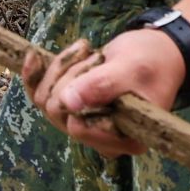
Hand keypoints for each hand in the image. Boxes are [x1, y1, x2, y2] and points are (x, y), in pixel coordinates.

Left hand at [22, 28, 187, 157]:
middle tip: (94, 54)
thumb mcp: (131, 69)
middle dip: (70, 76)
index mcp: (124, 139)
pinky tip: (34, 56)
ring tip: (87, 50)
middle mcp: (101, 138)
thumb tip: (68, 103)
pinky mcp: (72, 108)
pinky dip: (36, 74)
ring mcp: (84, 123)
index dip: (78, 93)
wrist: (155, 52)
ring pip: (46, 101)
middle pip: (58, 113)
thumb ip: (102, 86)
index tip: (96, 62)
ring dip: (61, 69)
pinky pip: (40, 96)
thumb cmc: (152, 61)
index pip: (79, 127)